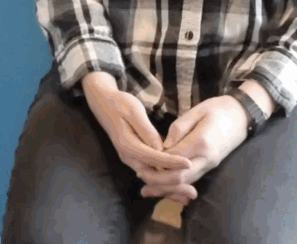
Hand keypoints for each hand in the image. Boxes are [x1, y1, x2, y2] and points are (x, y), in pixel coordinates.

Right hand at [82, 72, 196, 204]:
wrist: (104, 104)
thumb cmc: (120, 104)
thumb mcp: (134, 111)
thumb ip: (147, 131)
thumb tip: (161, 148)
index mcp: (127, 145)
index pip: (153, 158)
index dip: (172, 162)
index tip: (189, 164)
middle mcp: (128, 156)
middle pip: (152, 175)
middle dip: (173, 183)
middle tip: (192, 191)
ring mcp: (131, 158)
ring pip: (152, 177)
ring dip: (170, 186)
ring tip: (189, 192)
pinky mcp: (135, 157)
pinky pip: (151, 172)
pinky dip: (165, 179)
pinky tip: (179, 183)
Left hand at [139, 96, 248, 198]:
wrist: (243, 115)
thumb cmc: (218, 109)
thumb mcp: (196, 111)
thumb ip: (179, 128)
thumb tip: (163, 145)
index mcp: (201, 143)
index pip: (173, 159)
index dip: (155, 162)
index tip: (139, 160)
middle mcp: (206, 159)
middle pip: (179, 178)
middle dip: (158, 181)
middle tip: (139, 176)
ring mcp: (210, 164)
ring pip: (186, 183)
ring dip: (166, 187)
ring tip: (146, 189)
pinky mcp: (210, 166)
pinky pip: (192, 179)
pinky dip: (177, 186)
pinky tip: (164, 187)